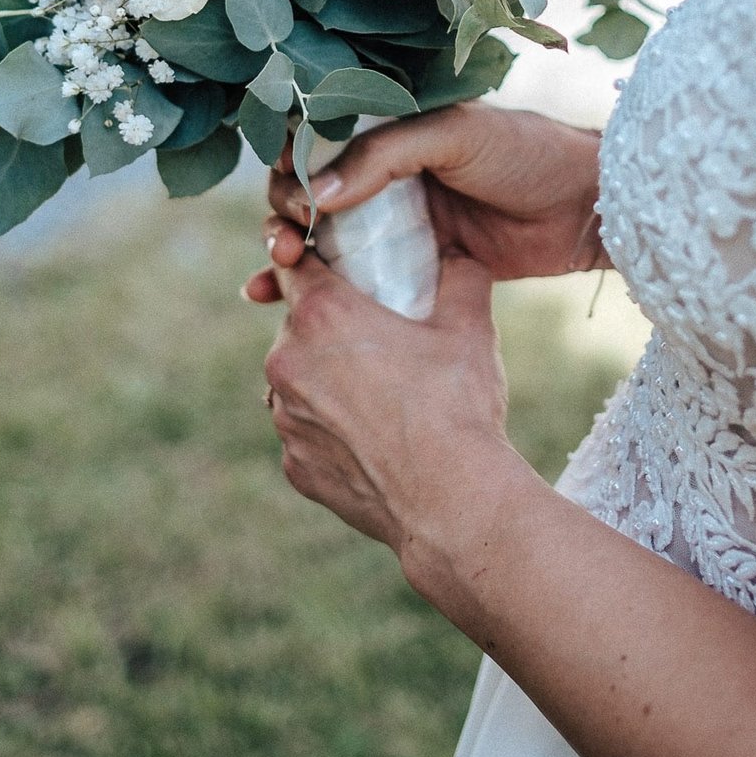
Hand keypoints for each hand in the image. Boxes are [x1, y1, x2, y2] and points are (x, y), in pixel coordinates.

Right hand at [244, 103, 604, 302]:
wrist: (588, 208)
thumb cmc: (525, 152)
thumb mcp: (452, 135)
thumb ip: (382, 157)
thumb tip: (313, 196)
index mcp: (391, 129)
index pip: (319, 142)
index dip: (290, 167)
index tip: (288, 196)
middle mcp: (387, 174)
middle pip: (310, 194)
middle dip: (282, 216)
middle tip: (285, 242)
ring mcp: (399, 223)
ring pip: (324, 239)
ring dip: (286, 254)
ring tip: (273, 275)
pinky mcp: (416, 266)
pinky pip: (357, 278)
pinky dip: (317, 289)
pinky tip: (274, 299)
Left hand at [257, 243, 535, 555]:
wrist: (451, 500)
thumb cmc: (457, 406)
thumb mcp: (469, 326)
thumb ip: (461, 276)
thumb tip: (459, 256)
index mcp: (321, 315)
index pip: (294, 266)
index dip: (315, 263)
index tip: (339, 273)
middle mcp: (287, 362)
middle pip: (297, 328)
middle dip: (330, 330)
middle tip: (379, 341)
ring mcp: (285, 419)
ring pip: (296, 384)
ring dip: (324, 382)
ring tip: (379, 396)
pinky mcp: (294, 466)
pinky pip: (306, 435)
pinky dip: (330, 433)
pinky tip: (374, 441)